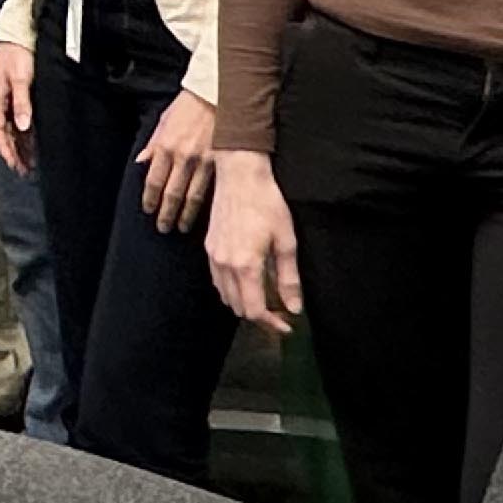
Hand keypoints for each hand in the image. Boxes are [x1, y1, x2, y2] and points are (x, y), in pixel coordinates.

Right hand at [0, 41, 36, 175]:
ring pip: (12, 128)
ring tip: (29, 162)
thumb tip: (23, 126)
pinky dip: (24, 133)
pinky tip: (32, 142)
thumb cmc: (18, 54)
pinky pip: (19, 119)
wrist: (19, 34)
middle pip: (4, 133)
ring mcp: (7, 98)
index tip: (14, 164)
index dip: (6, 149)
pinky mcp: (17, 94)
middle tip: (23, 170)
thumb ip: (22, 103)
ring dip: (19, 145)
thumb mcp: (21, 79)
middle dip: (13, 152)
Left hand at [138, 90, 220, 233]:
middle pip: (171, 193)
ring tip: (181, 227)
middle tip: (163, 227)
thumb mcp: (164, 120)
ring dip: (185, 214)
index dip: (150, 198)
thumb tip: (141, 161)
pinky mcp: (221, 163)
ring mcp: (203, 161)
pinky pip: (211, 188)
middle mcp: (183, 157)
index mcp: (166, 146)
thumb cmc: (189, 105)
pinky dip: (205, 203)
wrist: (217, 94)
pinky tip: (204, 214)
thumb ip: (153, 143)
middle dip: (166, 213)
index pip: (153, 181)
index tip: (148, 210)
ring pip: (192, 196)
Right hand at [207, 152, 306, 330]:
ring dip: (244, 303)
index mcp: (245, 265)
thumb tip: (293, 309)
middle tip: (280, 314)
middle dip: (259, 316)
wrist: (239, 175)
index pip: (254, 310)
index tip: (287, 326)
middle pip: (238, 307)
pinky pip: (217, 280)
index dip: (271, 324)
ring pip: (225, 296)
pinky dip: (232, 290)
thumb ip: (288, 279)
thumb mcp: (286, 242)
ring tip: (265, 299)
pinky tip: (247, 281)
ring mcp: (213, 256)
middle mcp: (224, 265)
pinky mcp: (209, 247)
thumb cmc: (268, 205)